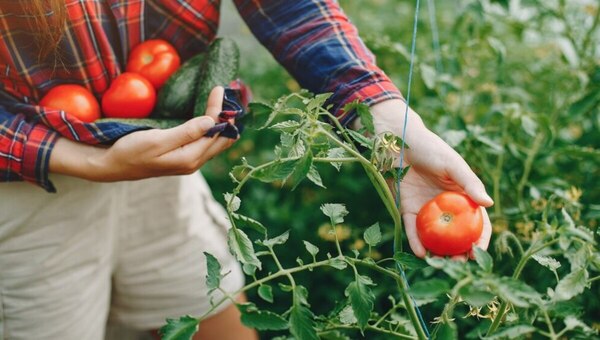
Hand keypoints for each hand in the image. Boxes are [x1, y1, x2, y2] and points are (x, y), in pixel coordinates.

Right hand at [50, 87, 235, 180]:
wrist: (112, 165)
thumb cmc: (131, 151)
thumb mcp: (157, 140)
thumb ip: (186, 132)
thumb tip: (211, 122)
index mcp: (190, 158)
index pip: (215, 131)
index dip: (219, 110)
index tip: (218, 88)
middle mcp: (194, 162)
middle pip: (222, 140)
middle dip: (228, 118)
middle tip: (230, 95)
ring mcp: (189, 161)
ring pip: (216, 143)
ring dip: (223, 124)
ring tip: (225, 104)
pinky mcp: (183, 157)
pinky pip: (206, 143)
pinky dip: (213, 129)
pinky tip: (212, 118)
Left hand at [369, 99, 492, 259]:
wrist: (398, 142)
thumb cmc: (431, 149)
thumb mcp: (453, 165)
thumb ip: (470, 184)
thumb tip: (488, 203)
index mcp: (462, 196)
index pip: (476, 222)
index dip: (480, 239)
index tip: (480, 254)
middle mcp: (446, 206)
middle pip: (456, 235)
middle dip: (459, 253)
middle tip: (460, 264)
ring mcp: (427, 210)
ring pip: (434, 237)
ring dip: (438, 253)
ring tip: (440, 264)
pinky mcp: (407, 209)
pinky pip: (412, 229)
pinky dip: (416, 241)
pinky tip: (421, 252)